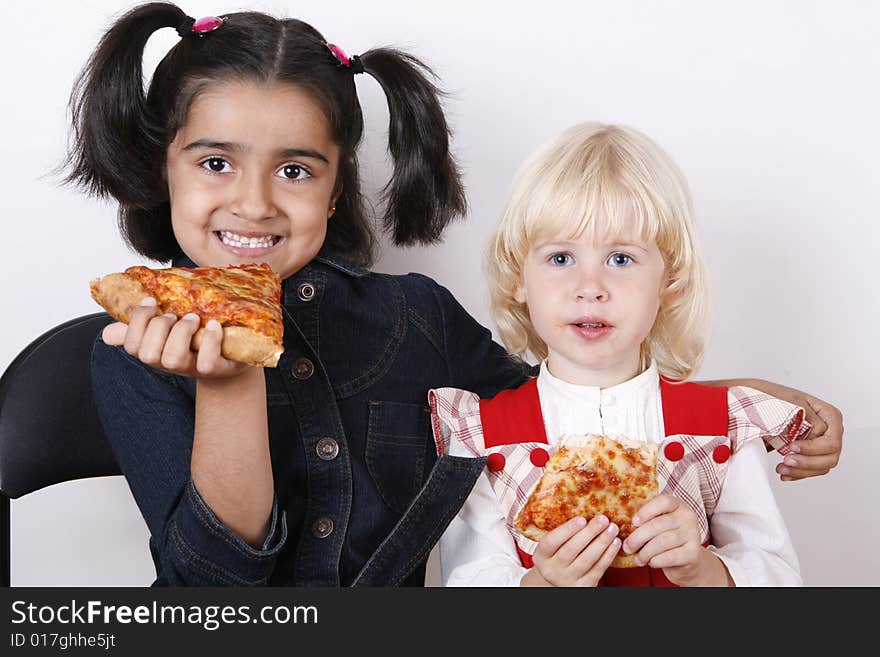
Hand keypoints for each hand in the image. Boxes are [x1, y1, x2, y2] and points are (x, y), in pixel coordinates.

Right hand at [102, 297, 249, 378]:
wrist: (229, 357)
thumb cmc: (194, 340)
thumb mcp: (167, 330)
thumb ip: (141, 327)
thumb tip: (108, 333)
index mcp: (155, 350)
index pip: (131, 344)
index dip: (138, 321)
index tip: (152, 301)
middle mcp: (169, 363)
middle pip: (148, 354)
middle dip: (158, 327)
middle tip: (174, 314)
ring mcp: (192, 368)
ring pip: (173, 358)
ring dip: (181, 332)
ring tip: (193, 318)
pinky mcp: (217, 369)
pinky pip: (207, 362)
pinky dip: (210, 340)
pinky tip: (214, 325)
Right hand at [522, 515, 620, 586]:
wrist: (557, 583)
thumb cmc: (557, 556)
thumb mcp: (551, 547)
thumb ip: (562, 533)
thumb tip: (582, 506)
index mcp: (541, 556)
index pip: (551, 542)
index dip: (567, 530)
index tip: (581, 519)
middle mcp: (552, 570)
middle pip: (571, 550)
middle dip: (589, 533)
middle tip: (603, 519)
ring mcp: (568, 581)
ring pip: (587, 560)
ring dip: (602, 542)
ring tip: (612, 528)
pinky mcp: (583, 587)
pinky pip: (598, 570)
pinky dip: (608, 555)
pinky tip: (615, 543)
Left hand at [622, 495, 730, 586]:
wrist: (688, 559)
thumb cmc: (667, 538)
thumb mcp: (659, 523)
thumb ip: (647, 519)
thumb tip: (621, 522)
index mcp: (678, 505)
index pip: (663, 501)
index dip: (646, 511)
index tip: (633, 522)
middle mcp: (688, 517)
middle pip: (658, 524)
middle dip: (638, 537)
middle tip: (627, 547)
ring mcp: (693, 535)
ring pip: (662, 542)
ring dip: (645, 552)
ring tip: (638, 558)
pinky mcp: (693, 553)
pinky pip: (669, 557)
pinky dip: (655, 561)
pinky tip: (650, 562)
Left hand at [745, 380, 842, 480]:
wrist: (761, 402)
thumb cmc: (777, 398)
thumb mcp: (793, 403)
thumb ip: (809, 418)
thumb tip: (817, 434)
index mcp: (830, 416)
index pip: (832, 442)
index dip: (813, 448)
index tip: (792, 447)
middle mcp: (830, 431)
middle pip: (830, 457)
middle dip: (807, 463)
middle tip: (786, 460)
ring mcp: (822, 443)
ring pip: (821, 466)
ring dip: (801, 471)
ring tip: (781, 468)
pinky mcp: (811, 452)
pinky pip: (811, 469)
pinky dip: (798, 473)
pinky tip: (785, 473)